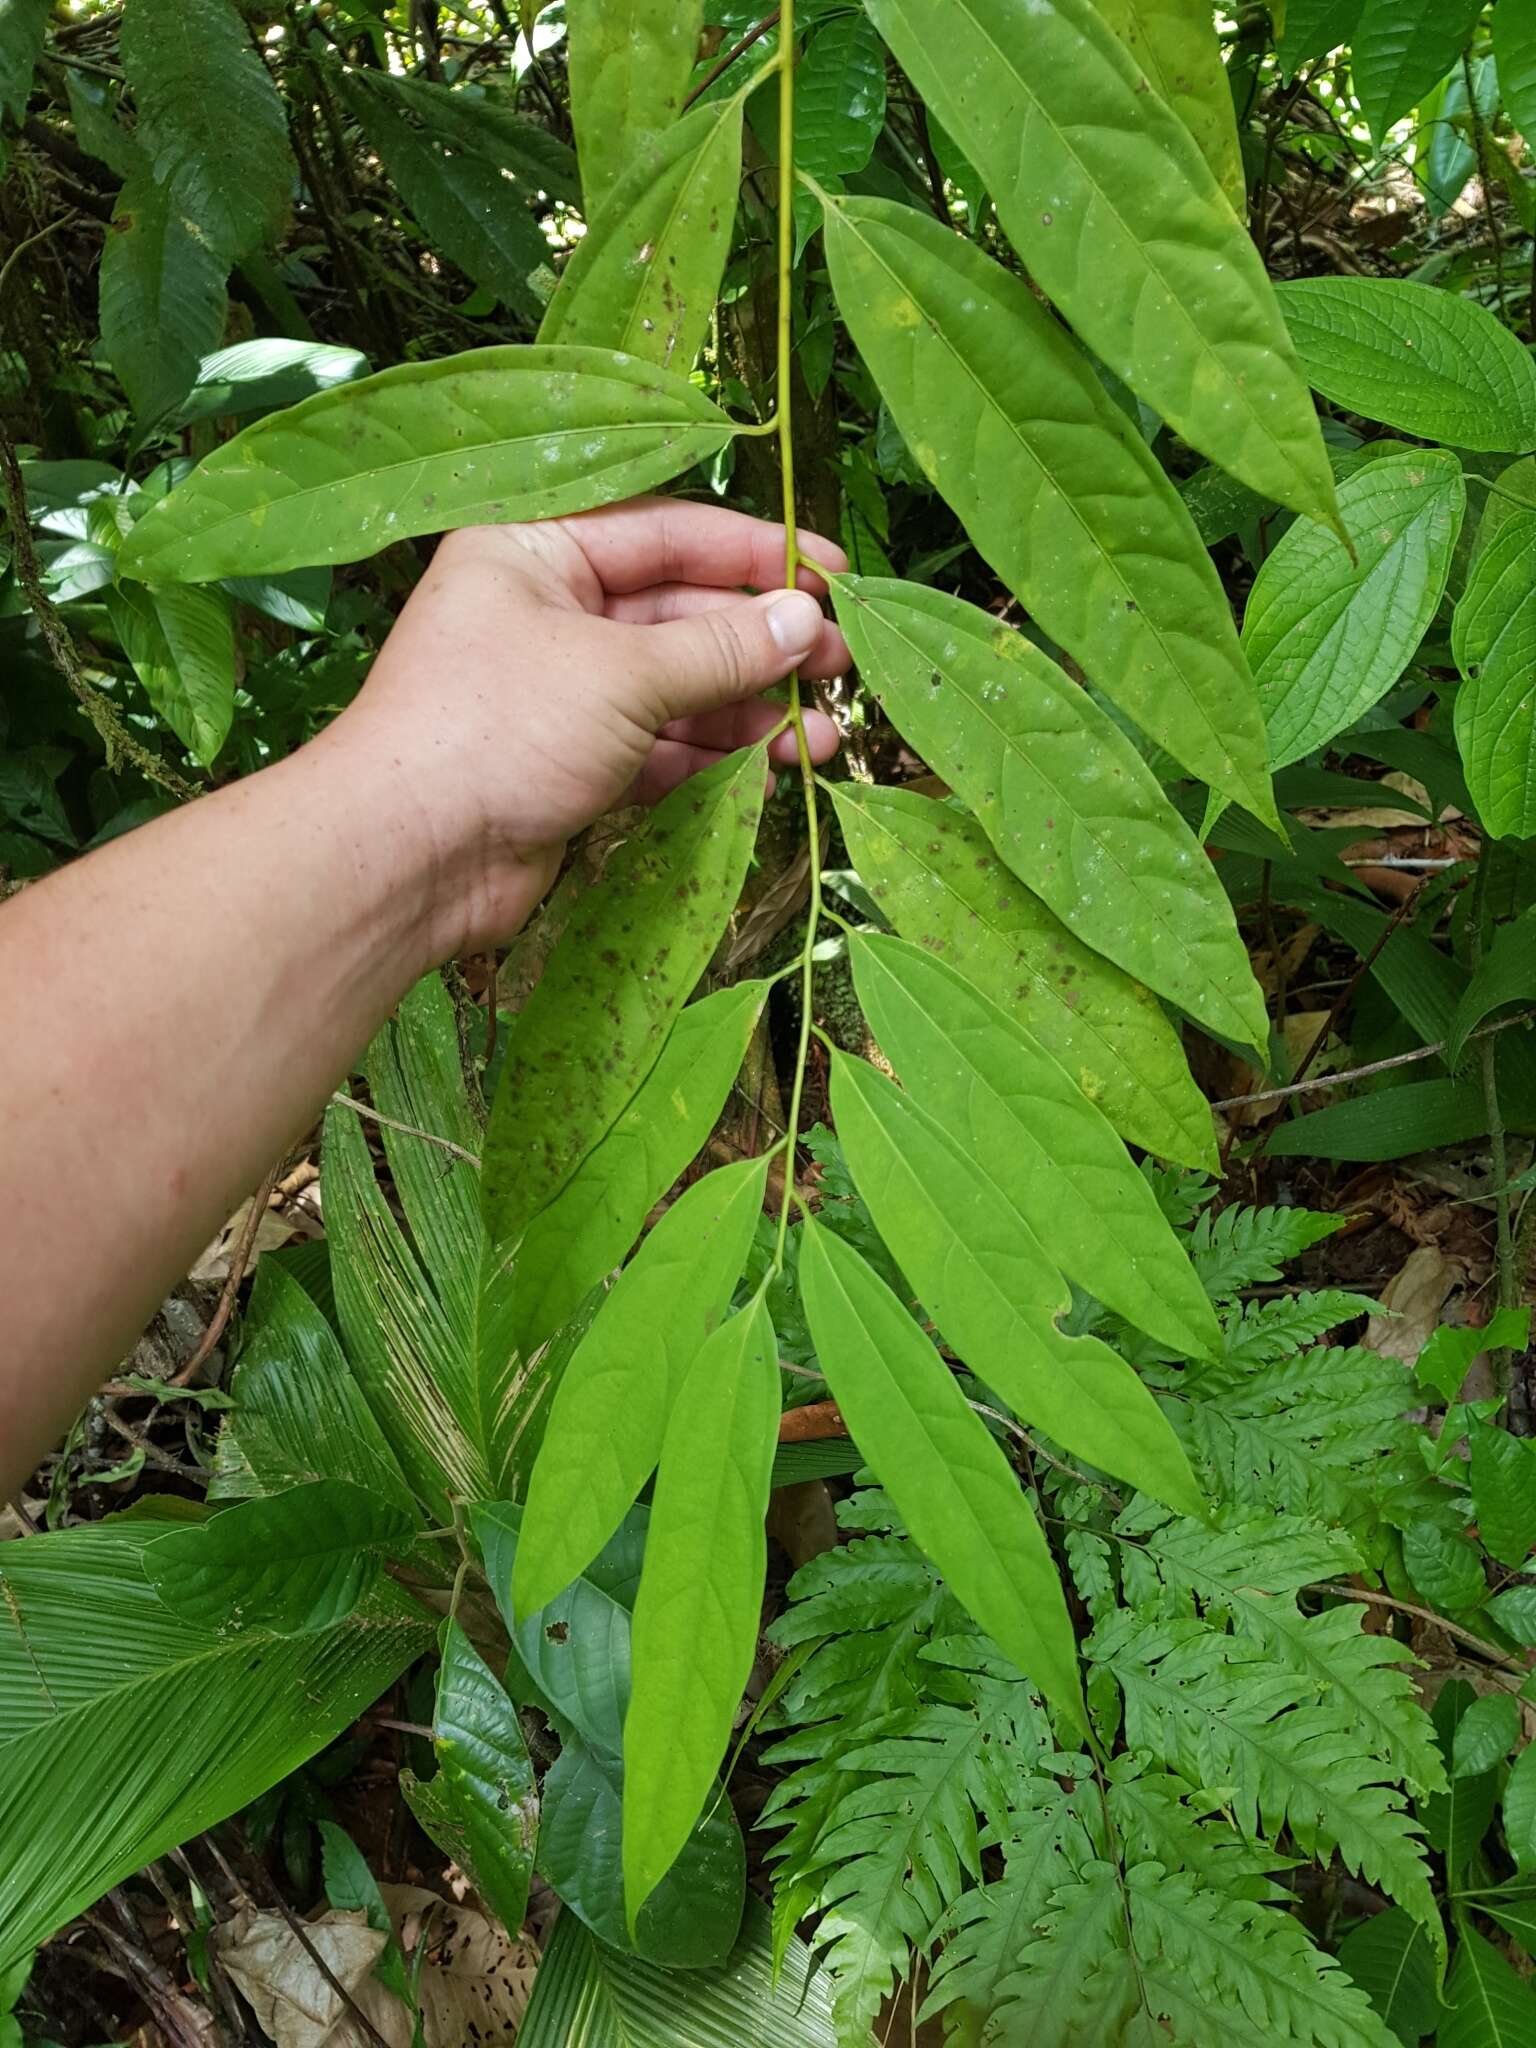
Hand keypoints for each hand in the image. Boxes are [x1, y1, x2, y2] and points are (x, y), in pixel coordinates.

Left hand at [326, 497, 849, 958]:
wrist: (409, 857)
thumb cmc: (496, 729)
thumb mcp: (621, 672)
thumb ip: (719, 647)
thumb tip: (804, 620)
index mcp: (534, 549)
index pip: (665, 532)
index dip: (755, 553)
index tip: (834, 574)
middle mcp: (546, 612)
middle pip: (679, 613)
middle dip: (762, 643)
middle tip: (841, 664)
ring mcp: (560, 694)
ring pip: (678, 688)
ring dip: (751, 710)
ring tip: (825, 735)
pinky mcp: (572, 766)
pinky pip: (661, 748)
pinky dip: (715, 758)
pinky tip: (776, 769)